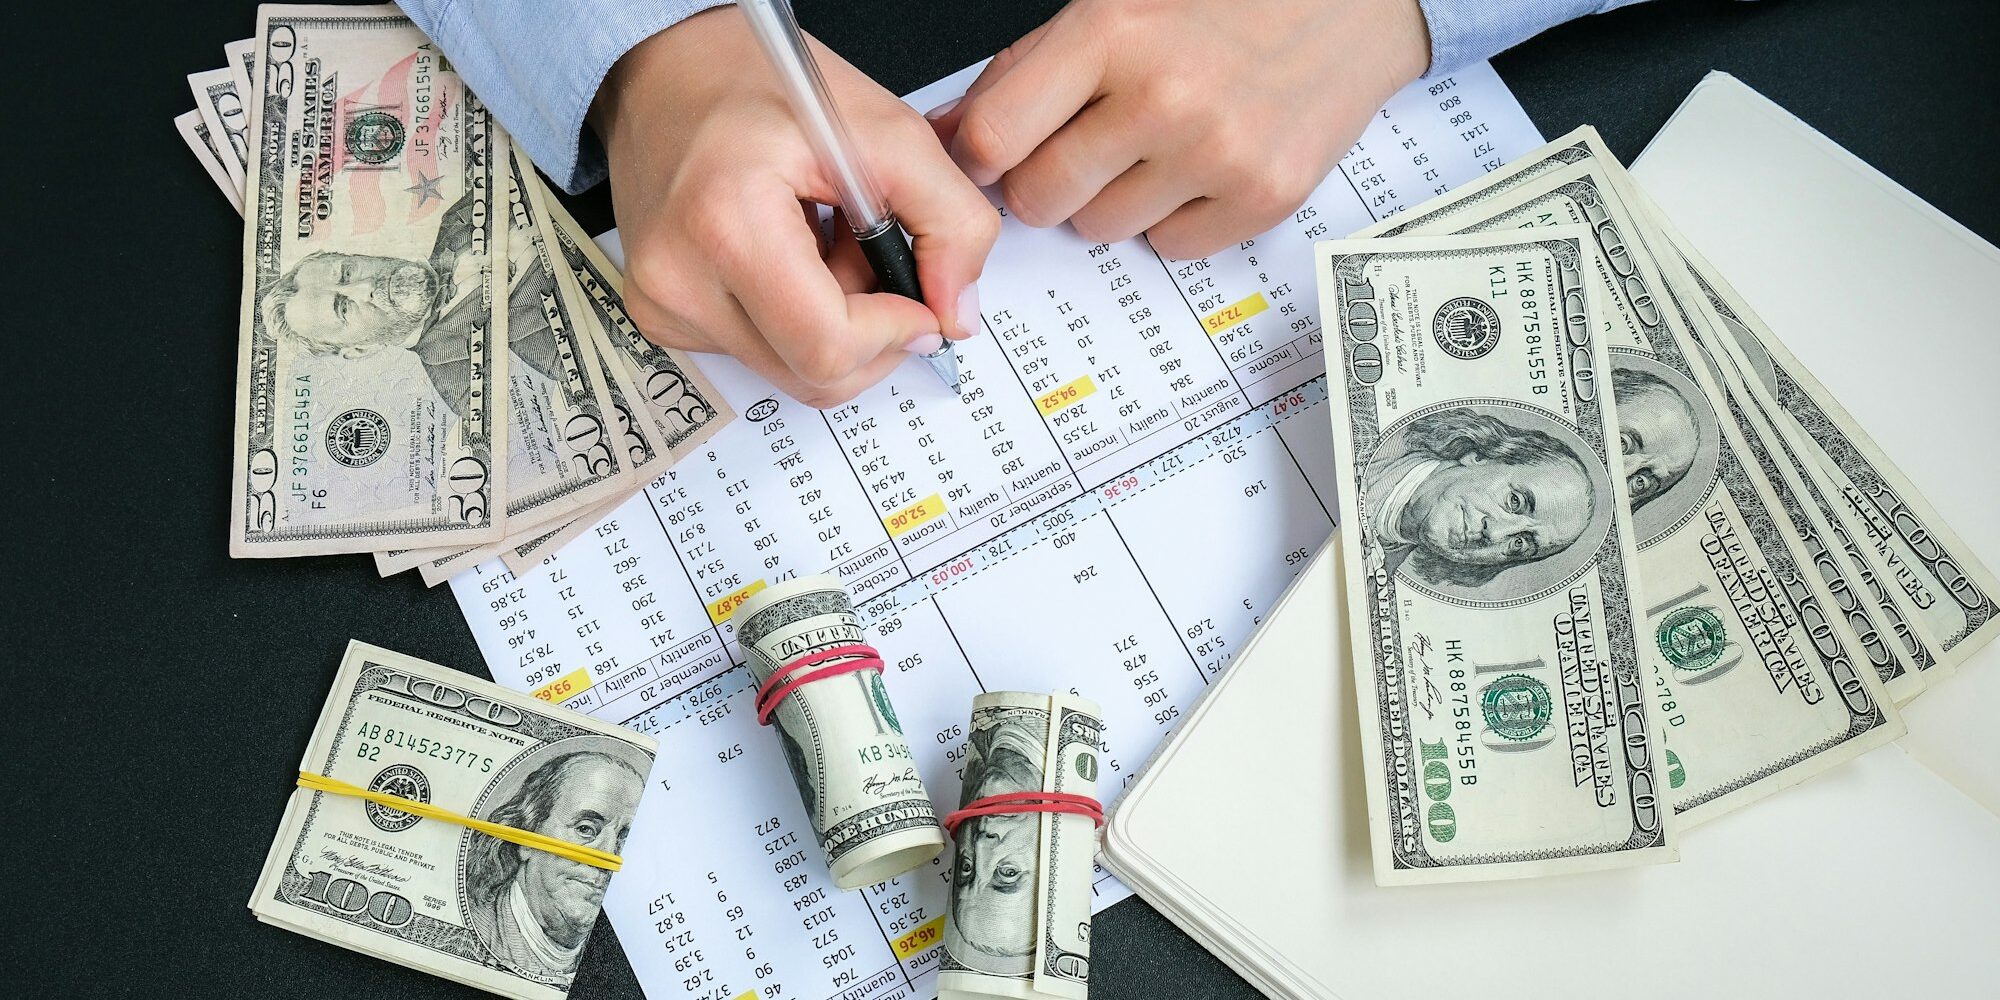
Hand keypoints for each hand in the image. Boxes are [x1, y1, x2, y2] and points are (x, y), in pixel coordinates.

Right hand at [592, 9, 999, 406]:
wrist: (669, 72)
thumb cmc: (760, 84)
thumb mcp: (884, 131)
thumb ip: (948, 221)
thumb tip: (956, 312)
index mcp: (725, 222)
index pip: (826, 345)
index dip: (893, 334)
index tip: (922, 302)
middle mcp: (678, 279)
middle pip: (813, 374)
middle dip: (869, 330)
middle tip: (872, 254)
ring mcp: (662, 305)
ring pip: (791, 370)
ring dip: (835, 324)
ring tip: (829, 243)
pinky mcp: (662, 318)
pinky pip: (759, 353)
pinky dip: (797, 319)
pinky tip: (794, 255)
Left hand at [934, 0, 1428, 259]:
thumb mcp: (1116, 1)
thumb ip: (1030, 69)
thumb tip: (953, 132)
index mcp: (1111, 33)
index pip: (992, 140)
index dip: (979, 156)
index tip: (991, 157)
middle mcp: (1163, 97)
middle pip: (1040, 199)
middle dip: (1045, 181)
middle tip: (1082, 147)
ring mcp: (1217, 153)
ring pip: (1100, 229)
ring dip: (1112, 198)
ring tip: (1154, 143)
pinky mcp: (1264, 195)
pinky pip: (1171, 247)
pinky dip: (1175, 216)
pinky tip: (1199, 164)